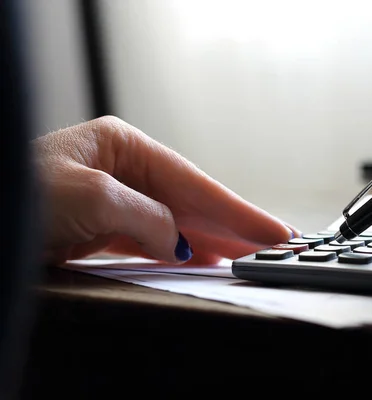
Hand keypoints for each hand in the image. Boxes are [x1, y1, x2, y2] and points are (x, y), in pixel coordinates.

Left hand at [33, 116, 298, 265]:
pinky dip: (177, 251)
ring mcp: (113, 198)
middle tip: (271, 245)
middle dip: (232, 224)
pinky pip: (151, 239)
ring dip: (211, 240)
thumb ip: (146, 216)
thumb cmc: (17, 191)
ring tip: (247, 254)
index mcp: (122, 145)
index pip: (194, 182)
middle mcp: (122, 169)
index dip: (236, 209)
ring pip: (174, 222)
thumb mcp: (90, 197)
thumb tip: (178, 240)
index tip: (269, 229)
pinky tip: (200, 258)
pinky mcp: (100, 226)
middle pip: (191, 201)